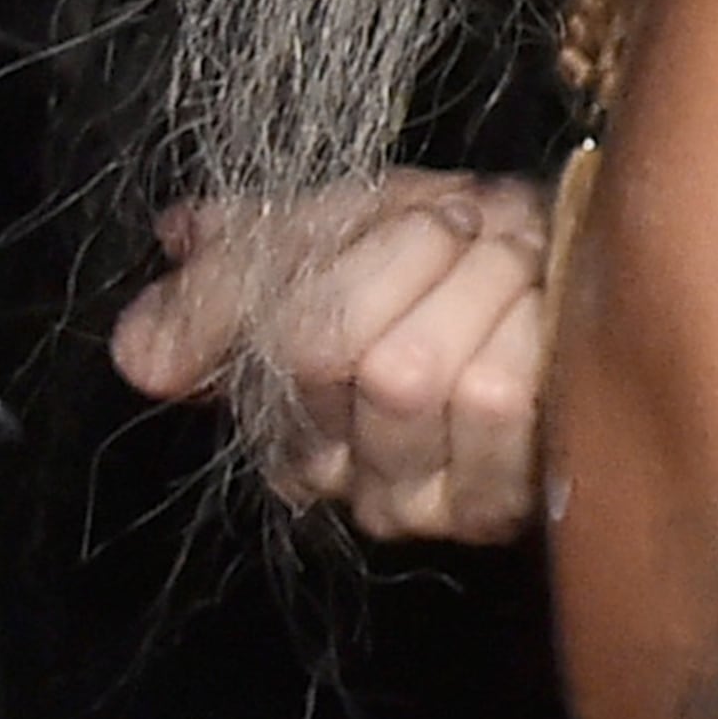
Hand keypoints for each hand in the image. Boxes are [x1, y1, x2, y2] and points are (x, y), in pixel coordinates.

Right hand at [111, 174, 553, 544]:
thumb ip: (232, 271)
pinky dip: (532, 337)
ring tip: (518, 273)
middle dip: (430, 263)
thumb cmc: (451, 246)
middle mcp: (334, 470)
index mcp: (278, 402)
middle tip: (479, 235)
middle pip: (348, 356)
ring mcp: (413, 499)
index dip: (368, 250)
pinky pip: (497, 406)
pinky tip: (548, 322)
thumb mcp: (335, 225)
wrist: (573, 265)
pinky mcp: (492, 507)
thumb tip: (144, 351)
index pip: (285, 331)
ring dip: (489, 292)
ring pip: (426, 379)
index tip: (433, 211)